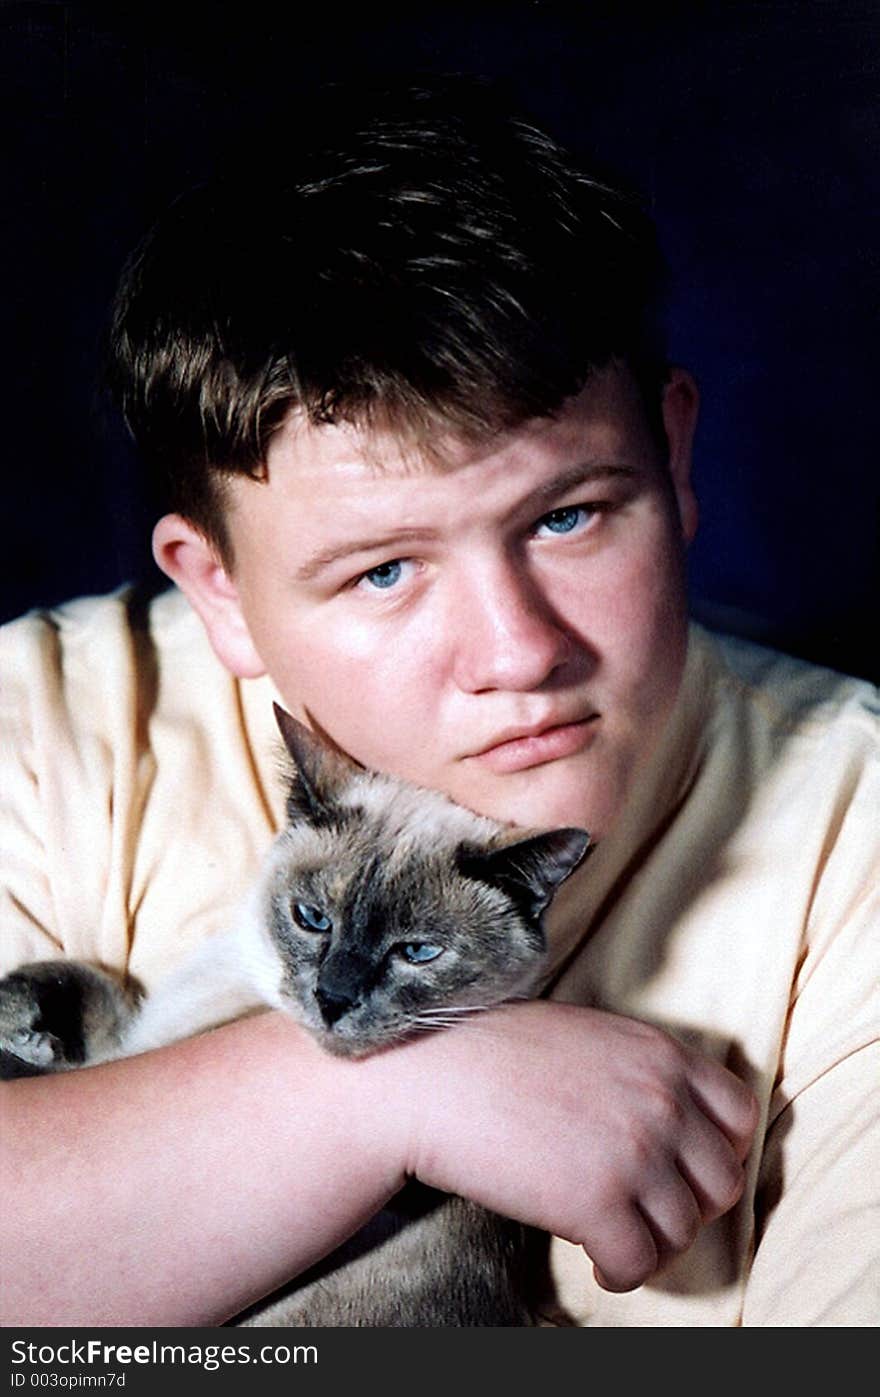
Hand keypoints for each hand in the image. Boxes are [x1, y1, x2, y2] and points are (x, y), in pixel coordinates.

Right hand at [396, 1000, 756, 1291]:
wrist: (432, 1077)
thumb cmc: (494, 1052)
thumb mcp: (588, 1037)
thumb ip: (638, 1071)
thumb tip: (668, 1121)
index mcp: (661, 1054)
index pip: (740, 1115)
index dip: (719, 1151)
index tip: (687, 1171)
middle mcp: (661, 1100)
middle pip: (721, 1182)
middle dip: (689, 1206)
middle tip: (649, 1214)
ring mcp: (634, 1152)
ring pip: (683, 1231)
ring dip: (652, 1245)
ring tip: (614, 1241)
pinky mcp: (596, 1202)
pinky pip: (638, 1262)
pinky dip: (622, 1273)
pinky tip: (595, 1262)